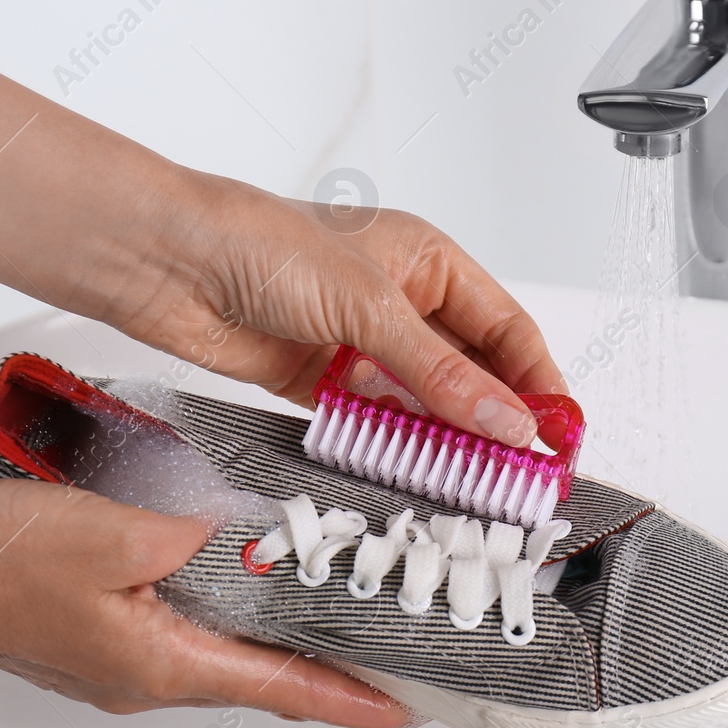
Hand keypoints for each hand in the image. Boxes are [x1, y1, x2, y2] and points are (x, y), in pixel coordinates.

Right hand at [0, 478, 408, 727]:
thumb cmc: (0, 558)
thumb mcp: (121, 533)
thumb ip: (199, 535)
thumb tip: (247, 535)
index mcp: (162, 665)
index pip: (282, 691)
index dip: (351, 700)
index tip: (403, 705)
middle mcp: (148, 679)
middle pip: (263, 681)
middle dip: (330, 672)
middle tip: (388, 652)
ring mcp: (124, 664)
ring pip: (227, 659)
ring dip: (283, 644)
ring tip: (339, 616)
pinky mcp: (106, 640)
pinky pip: (190, 638)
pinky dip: (235, 623)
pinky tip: (250, 590)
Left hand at [105, 172, 566, 448]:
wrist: (168, 263)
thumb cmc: (262, 243)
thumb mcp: (371, 306)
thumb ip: (441, 373)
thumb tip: (507, 421)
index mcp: (430, 262)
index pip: (508, 330)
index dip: (539, 383)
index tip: (560, 435)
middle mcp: (401, 303)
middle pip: (471, 372)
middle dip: (497, 421)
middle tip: (522, 473)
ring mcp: (361, 344)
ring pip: (424, 403)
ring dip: (448, 440)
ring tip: (475, 483)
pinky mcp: (321, 381)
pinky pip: (375, 423)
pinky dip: (396, 448)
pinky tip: (415, 472)